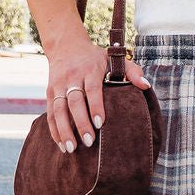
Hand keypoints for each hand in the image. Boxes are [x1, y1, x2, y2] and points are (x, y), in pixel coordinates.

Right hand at [45, 36, 150, 153]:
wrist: (66, 46)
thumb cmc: (95, 57)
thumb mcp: (114, 58)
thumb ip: (132, 70)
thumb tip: (145, 86)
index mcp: (90, 69)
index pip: (92, 89)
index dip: (95, 106)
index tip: (100, 124)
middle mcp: (72, 77)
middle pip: (74, 102)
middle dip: (80, 123)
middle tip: (89, 142)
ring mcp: (58, 85)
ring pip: (58, 109)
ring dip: (64, 130)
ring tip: (71, 148)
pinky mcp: (49, 92)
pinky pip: (50, 113)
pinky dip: (54, 129)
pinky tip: (61, 144)